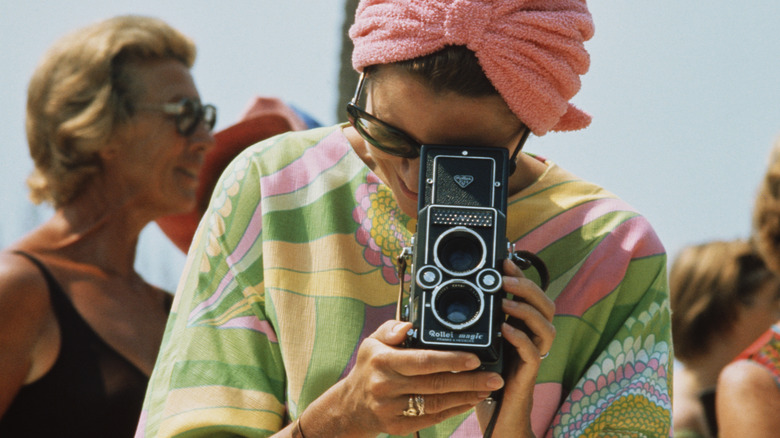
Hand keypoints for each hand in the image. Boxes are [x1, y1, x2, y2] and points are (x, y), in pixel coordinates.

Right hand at [316, 320, 502, 436]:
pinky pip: (432, 419)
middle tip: (494, 377)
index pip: (422, 360)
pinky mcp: (398, 427)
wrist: (351, 406)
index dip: (451, 359)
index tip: (475, 358)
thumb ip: (391, 329)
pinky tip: (470, 401)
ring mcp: (391, 409)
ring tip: (488, 388)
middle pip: (435, 384)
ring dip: (466, 396)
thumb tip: (409, 325)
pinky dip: (454, 410)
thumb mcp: (372, 342)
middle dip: (469, 381)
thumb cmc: (369, 368)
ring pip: (437, 403)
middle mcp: (386, 386)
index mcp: (382, 360)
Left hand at [477, 258, 555, 436]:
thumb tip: (461, 294)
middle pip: (546, 306)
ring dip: (526, 311)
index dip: (522, 277)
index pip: (531, 296)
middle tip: (505, 280)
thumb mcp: (481, 342)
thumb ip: (479, 321)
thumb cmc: (486, 378)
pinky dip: (521, 339)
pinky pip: (533, 354)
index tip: (505, 262)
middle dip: (527, 288)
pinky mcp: (528, 375)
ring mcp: (534, 356)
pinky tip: (506, 330)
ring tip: (506, 303)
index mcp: (523, 328)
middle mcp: (533, 339)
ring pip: (547, 327)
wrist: (497, 416)